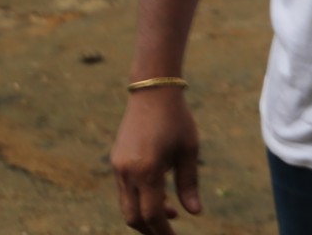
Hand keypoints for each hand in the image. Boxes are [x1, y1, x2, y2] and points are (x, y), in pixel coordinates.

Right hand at [111, 89, 201, 233]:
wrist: (153, 90)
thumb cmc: (177, 119)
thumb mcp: (189, 150)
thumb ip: (189, 183)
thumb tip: (194, 213)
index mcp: (147, 170)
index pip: (151, 215)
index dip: (162, 232)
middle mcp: (127, 171)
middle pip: (133, 216)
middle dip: (150, 230)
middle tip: (169, 233)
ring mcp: (118, 166)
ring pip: (127, 204)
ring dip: (146, 214)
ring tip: (171, 213)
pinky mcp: (116, 160)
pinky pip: (125, 189)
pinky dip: (140, 198)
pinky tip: (160, 195)